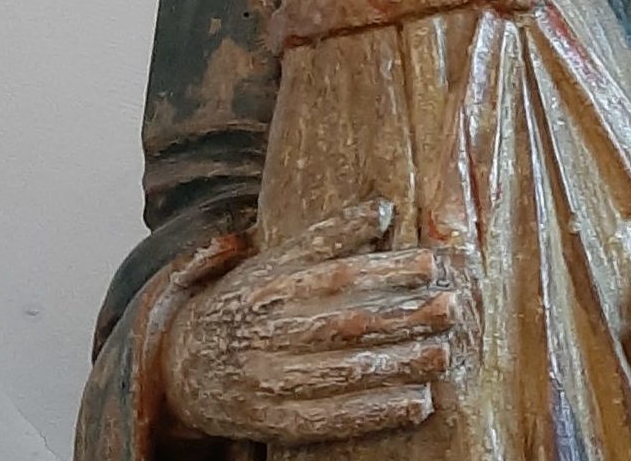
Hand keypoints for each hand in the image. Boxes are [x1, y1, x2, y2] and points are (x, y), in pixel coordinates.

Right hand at [161, 198, 468, 444]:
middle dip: (405, 317)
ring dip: (399, 365)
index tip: (433, 264)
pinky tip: (417, 403)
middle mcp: (267, 333)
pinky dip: (376, 412)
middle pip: (347, 324)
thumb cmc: (247, 303)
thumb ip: (326, 238)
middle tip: (452, 309)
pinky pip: (330, 420)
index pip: (338, 274)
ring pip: (343, 372)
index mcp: (270, 285)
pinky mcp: (269, 422)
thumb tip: (384, 209)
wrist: (178, 365)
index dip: (387, 269)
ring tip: (442, 354)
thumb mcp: (273, 262)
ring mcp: (266, 380)